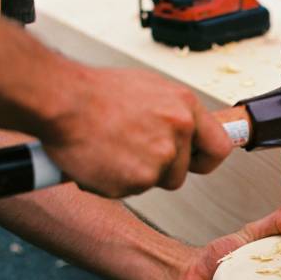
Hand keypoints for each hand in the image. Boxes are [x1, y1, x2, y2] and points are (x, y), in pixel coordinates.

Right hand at [43, 66, 231, 197]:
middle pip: (181, 172)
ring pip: (156, 182)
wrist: (61, 100)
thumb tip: (188, 131)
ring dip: (136, 175)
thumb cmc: (96, 92)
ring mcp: (160, 156)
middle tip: (131, 151)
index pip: (219, 146)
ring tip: (112, 149)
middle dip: (159, 169)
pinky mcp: (139, 178)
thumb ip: (173, 113)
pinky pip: (131, 191)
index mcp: (185, 106)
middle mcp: (178, 130)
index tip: (197, 162)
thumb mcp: (148, 89)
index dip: (206, 159)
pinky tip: (101, 159)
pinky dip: (115, 182)